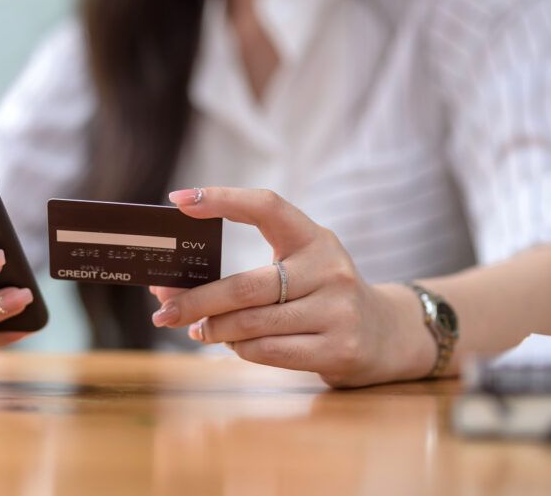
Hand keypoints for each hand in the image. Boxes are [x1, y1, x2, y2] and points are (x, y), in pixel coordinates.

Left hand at [149, 187, 435, 387]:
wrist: (386, 334)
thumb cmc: (321, 294)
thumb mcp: (299, 266)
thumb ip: (246, 271)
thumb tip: (170, 289)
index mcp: (314, 237)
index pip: (266, 205)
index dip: (222, 199)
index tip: (180, 198)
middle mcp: (330, 269)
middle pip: (245, 286)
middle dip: (197, 300)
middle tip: (164, 309)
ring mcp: (338, 311)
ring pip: (251, 324)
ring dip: (215, 329)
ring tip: (197, 329)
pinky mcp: (338, 349)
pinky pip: (268, 351)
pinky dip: (240, 349)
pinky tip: (233, 345)